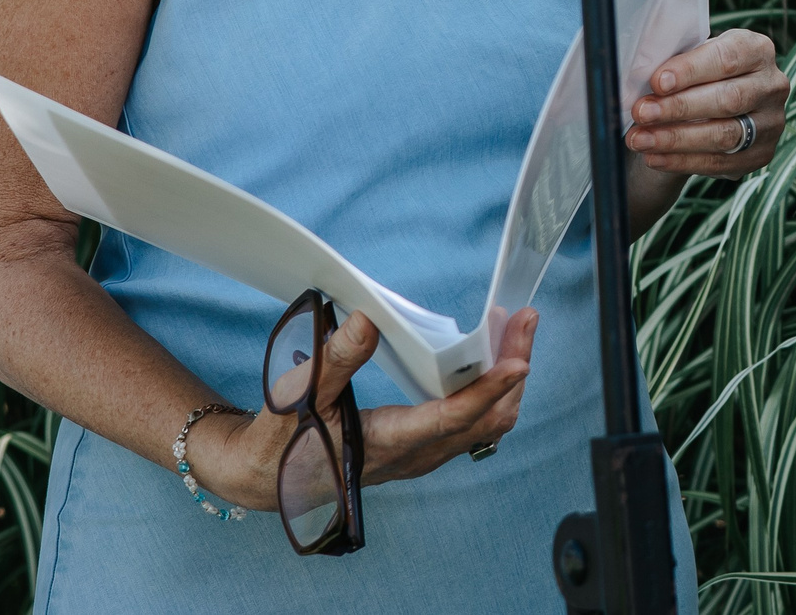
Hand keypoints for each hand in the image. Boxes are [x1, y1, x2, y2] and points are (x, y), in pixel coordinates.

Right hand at [189, 307, 539, 505]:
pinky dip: (492, 389)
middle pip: (486, 420)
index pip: (451, 419)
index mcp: (387, 444)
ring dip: (507, 379)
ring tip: (514, 328)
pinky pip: (474, 425)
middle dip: (512, 371)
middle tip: (525, 320)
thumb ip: (334, 359)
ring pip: (487, 425)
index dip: (489, 391)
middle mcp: (415, 456)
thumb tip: (367, 320)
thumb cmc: (283, 435)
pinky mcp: (424, 449)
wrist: (269, 475)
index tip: (520, 361)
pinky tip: (489, 355)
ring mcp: (423, 456)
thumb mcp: (299, 395)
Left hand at [626, 28, 788, 177]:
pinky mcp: (760, 155)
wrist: (715, 106)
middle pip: (728, 99)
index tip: (657, 82)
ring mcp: (771, 123)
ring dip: (676, 139)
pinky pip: (719, 162)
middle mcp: (772, 85)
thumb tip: (640, 74)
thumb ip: (675, 62)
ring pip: (724, 135)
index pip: (727, 58)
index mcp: (756, 50)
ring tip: (640, 139)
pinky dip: (682, 161)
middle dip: (679, 107)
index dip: (691, 70)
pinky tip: (655, 157)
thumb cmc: (700, 74)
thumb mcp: (693, 56)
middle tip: (642, 112)